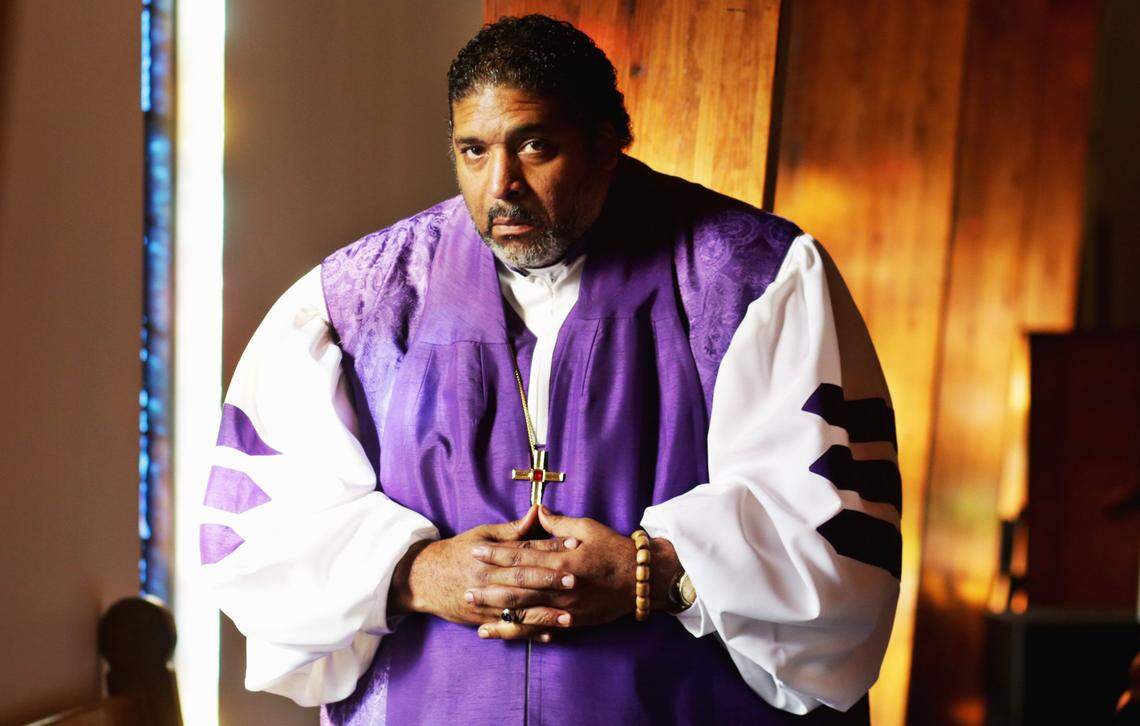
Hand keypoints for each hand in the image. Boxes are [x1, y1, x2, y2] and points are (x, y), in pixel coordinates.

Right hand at [388, 506, 575, 637]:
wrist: (423, 578)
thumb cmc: (457, 552)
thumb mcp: (482, 535)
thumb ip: (513, 529)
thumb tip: (539, 511)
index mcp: (491, 555)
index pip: (525, 550)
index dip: (550, 547)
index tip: (574, 545)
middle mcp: (488, 578)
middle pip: (522, 579)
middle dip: (549, 580)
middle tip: (575, 580)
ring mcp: (484, 601)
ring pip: (517, 608)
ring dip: (543, 613)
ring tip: (568, 617)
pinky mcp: (481, 619)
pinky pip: (507, 627)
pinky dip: (527, 632)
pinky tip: (547, 635)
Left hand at [470, 506, 681, 640]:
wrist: (641, 581)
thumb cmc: (615, 550)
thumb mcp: (589, 528)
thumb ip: (559, 523)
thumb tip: (537, 512)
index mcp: (563, 560)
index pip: (522, 558)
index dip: (497, 555)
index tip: (476, 551)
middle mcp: (561, 587)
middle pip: (517, 588)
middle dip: (489, 587)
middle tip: (466, 586)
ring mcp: (565, 607)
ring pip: (523, 612)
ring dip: (496, 612)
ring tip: (474, 609)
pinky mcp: (570, 621)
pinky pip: (538, 628)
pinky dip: (515, 631)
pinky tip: (496, 633)